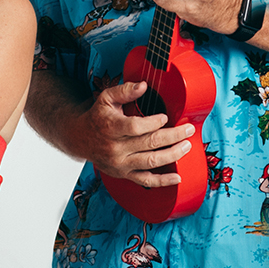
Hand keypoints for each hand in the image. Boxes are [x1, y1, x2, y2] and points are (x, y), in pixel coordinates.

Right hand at [79, 79, 193, 189]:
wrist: (80, 139)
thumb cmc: (97, 117)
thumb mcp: (106, 99)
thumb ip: (125, 91)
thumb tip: (143, 86)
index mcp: (111, 127)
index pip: (136, 127)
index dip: (153, 123)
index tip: (165, 117)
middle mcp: (115, 148)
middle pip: (149, 143)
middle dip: (173, 136)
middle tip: (187, 130)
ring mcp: (121, 163)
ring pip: (151, 162)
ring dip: (173, 154)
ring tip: (186, 146)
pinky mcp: (124, 173)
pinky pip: (146, 181)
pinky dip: (163, 181)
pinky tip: (177, 177)